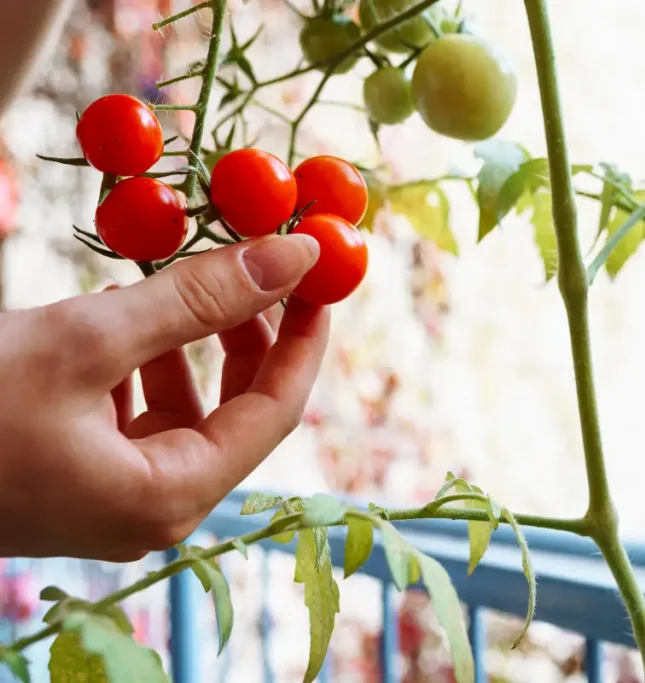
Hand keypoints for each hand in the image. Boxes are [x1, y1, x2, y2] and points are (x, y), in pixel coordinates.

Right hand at [0, 234, 328, 559]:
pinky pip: (141, 420)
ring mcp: (112, 500)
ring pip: (189, 414)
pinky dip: (146, 368)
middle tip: (255, 266)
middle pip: (239, 413)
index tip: (322, 276)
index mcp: (168, 494)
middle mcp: (151, 510)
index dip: (305, 336)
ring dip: (195, 345)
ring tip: (183, 281)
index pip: (277, 410)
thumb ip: (199, 299)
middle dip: (251, 335)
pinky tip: (128, 322)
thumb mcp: (89, 339)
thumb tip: (295, 257)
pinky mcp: (77, 480)